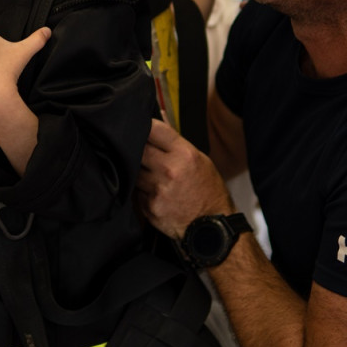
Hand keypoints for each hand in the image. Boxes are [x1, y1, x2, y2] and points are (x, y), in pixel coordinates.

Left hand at [137, 118, 231, 239]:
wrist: (211, 227)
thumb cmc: (208, 191)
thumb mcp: (199, 160)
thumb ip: (175, 142)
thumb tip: (158, 118)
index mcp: (184, 155)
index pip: (154, 129)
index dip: (144, 125)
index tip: (140, 125)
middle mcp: (169, 170)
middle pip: (138, 148)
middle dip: (139, 148)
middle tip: (144, 151)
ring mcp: (157, 189)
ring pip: (134, 170)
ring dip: (139, 170)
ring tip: (154, 175)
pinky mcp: (149, 206)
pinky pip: (137, 191)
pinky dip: (142, 190)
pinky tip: (156, 192)